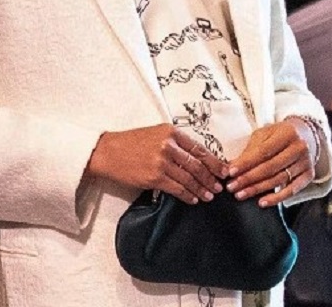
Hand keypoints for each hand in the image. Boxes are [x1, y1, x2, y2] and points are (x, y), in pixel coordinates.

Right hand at [86, 124, 226, 203]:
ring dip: (201, 189)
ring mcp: (162, 162)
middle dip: (211, 177)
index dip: (214, 161)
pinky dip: (187, 195)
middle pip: (197, 165)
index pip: (199, 149)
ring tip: (209, 196)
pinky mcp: (154, 177)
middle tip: (219, 186)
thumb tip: (195, 158)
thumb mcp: (156, 134)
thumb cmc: (131, 143)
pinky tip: (193, 199)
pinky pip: (176, 188)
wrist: (108, 152)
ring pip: (189, 178)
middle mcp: (169, 146)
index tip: (223, 170)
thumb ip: (175, 143)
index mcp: (171, 132)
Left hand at [226, 119, 314, 206]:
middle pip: (270, 167)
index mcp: (287, 133)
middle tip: (232, 187)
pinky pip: (291, 190)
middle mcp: (299, 147)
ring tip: (241, 194)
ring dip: (258, 189)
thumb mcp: (266, 134)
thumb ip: (250, 150)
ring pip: (278, 179)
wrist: (306, 135)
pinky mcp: (308, 175)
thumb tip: (232, 166)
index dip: (246, 163)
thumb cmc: (281, 135)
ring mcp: (305, 162)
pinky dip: (276, 198)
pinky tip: (262, 202)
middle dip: (248, 178)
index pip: (263, 151)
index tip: (231, 172)